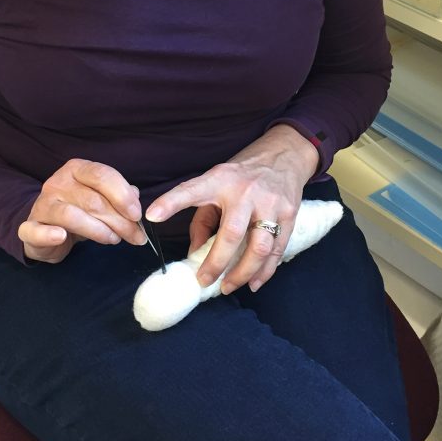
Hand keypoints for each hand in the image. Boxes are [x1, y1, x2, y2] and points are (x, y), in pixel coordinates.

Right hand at [18, 158, 144, 262]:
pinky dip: (48, 234)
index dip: (123, 195)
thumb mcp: (102, 199)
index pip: (101, 175)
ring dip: (98, 231)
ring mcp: (43, 204)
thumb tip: (135, 196)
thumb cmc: (80, 210)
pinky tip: (61, 236)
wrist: (47, 228)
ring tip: (113, 240)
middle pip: (93, 201)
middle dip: (119, 221)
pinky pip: (36, 230)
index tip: (137, 215)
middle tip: (135, 236)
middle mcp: (58, 182)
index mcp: (77, 169)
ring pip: (72, 216)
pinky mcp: (29, 228)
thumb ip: (120, 196)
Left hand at [146, 126, 318, 292]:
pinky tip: (253, 282)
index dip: (171, 202)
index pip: (192, 190)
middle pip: (231, 234)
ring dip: (242, 272)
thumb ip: (202, 219)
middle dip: (216, 263)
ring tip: (228, 286)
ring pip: (258, 247)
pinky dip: (265, 271)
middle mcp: (246, 192)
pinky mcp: (290, 214)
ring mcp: (270, 204)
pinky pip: (277, 249)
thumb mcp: (217, 183)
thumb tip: (194, 254)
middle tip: (203, 281)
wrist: (284, 154)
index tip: (152, 215)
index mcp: (220, 180)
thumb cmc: (242, 174)